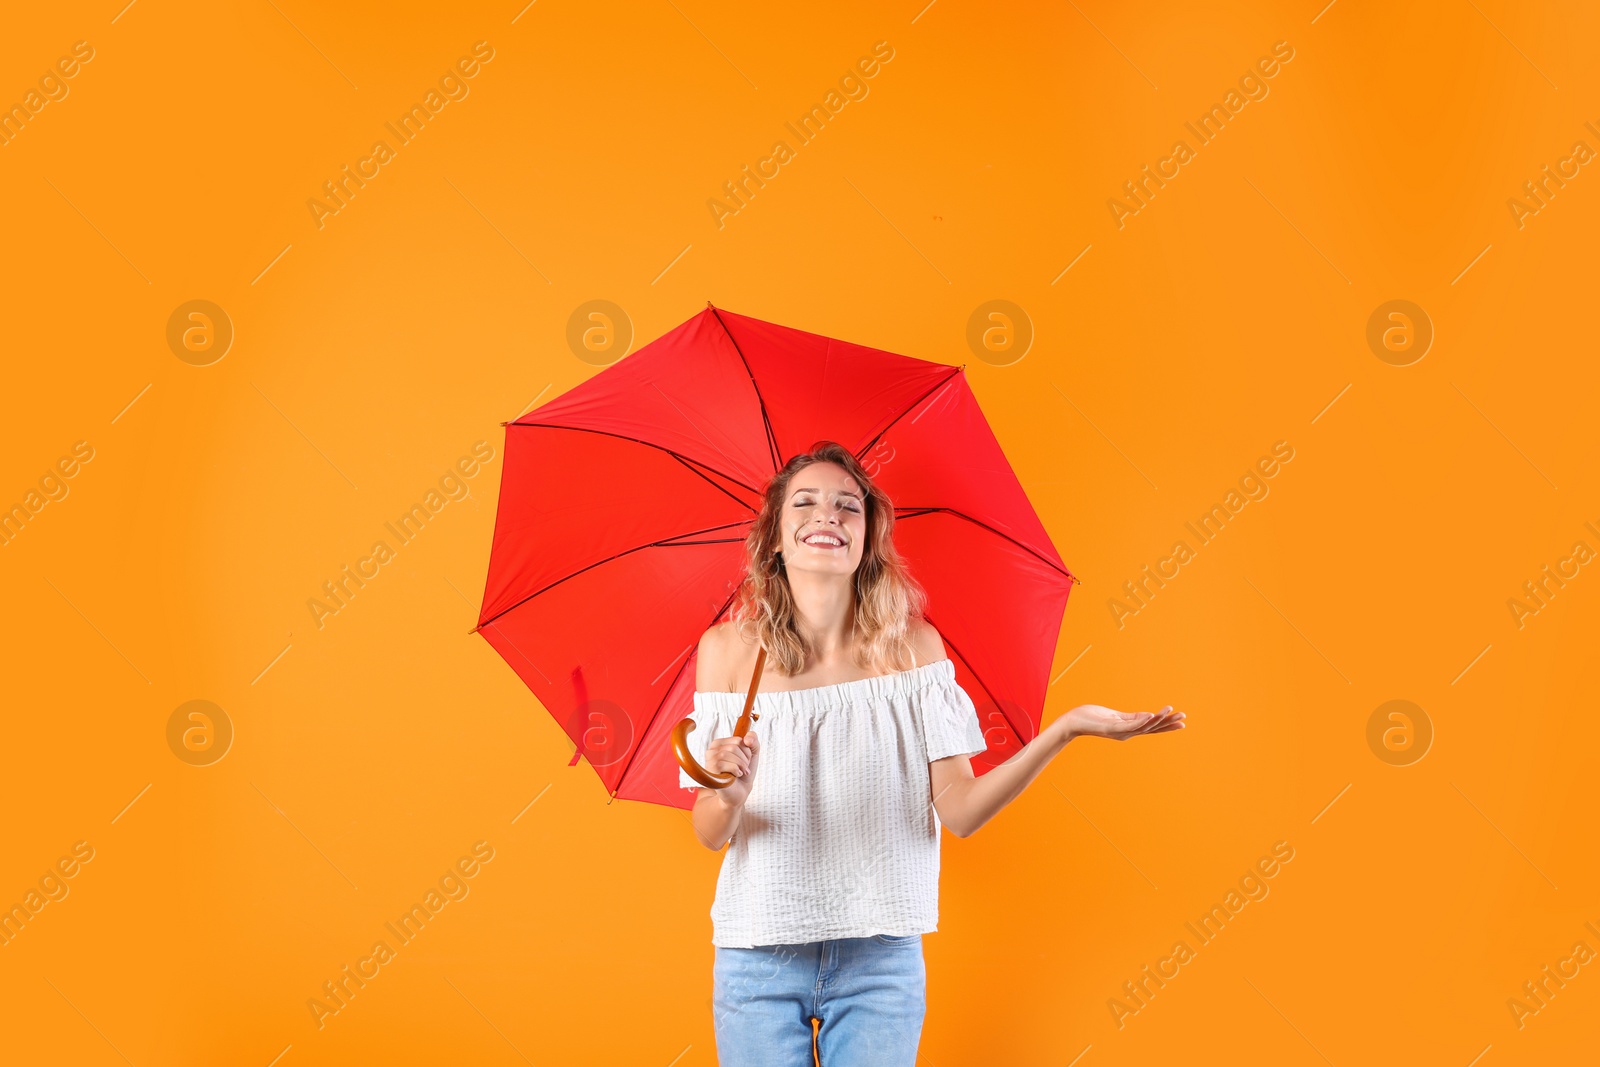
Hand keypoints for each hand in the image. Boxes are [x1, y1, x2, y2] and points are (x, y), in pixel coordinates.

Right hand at [703, 730, 760, 806]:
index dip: (747, 752)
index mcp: (719, 744)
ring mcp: (709, 761)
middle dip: (745, 759)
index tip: (746, 760)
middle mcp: (711, 751)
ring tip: (742, 772)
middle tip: (745, 768)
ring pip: (728, 753)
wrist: (739, 793)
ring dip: (741, 765)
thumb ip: (754, 740)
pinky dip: (735, 770)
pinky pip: (724, 764)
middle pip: (734, 746)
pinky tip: (736, 776)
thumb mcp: (752, 754)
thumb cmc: (743, 772)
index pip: (738, 740)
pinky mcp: (709, 771)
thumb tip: (747, 738)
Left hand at [1053, 704, 1184, 743]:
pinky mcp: (1111, 728)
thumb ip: (1130, 717)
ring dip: (1158, 719)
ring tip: (1171, 711)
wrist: (1072, 722)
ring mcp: (1120, 731)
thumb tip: (1147, 715)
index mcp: (1129, 729)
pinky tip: (1150, 715)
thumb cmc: (1091, 717)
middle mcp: (1127, 733)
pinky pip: (1129, 724)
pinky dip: (1141, 721)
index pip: (1152, 727)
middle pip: (1152, 728)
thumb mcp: (1115, 716)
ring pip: (1143, 726)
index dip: (1166, 724)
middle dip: (1168, 723)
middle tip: (1184, 718)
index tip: (1182, 722)